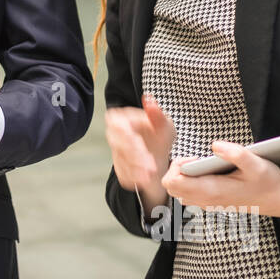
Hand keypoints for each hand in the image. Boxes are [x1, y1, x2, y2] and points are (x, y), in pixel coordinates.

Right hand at [105, 93, 175, 208]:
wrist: (159, 156)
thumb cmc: (160, 136)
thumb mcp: (164, 124)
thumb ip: (157, 113)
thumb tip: (148, 99)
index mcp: (121, 119)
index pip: (118, 127)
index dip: (127, 137)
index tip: (139, 145)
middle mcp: (115, 135)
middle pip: (119, 146)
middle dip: (135, 157)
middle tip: (150, 166)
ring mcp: (116, 152)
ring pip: (122, 161)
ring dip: (137, 169)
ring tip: (151, 173)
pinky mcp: (120, 167)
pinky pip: (123, 174)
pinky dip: (135, 177)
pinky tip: (145, 179)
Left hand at [160, 141, 279, 217]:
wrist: (277, 199)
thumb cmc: (267, 181)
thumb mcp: (256, 164)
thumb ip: (236, 153)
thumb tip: (215, 145)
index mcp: (211, 191)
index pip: (172, 183)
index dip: (176, 166)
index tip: (195, 158)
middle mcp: (205, 200)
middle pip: (170, 187)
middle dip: (177, 169)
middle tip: (197, 160)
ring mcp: (206, 203)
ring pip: (178, 191)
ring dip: (183, 175)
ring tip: (202, 165)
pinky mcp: (209, 202)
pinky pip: (187, 193)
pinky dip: (189, 181)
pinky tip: (206, 171)